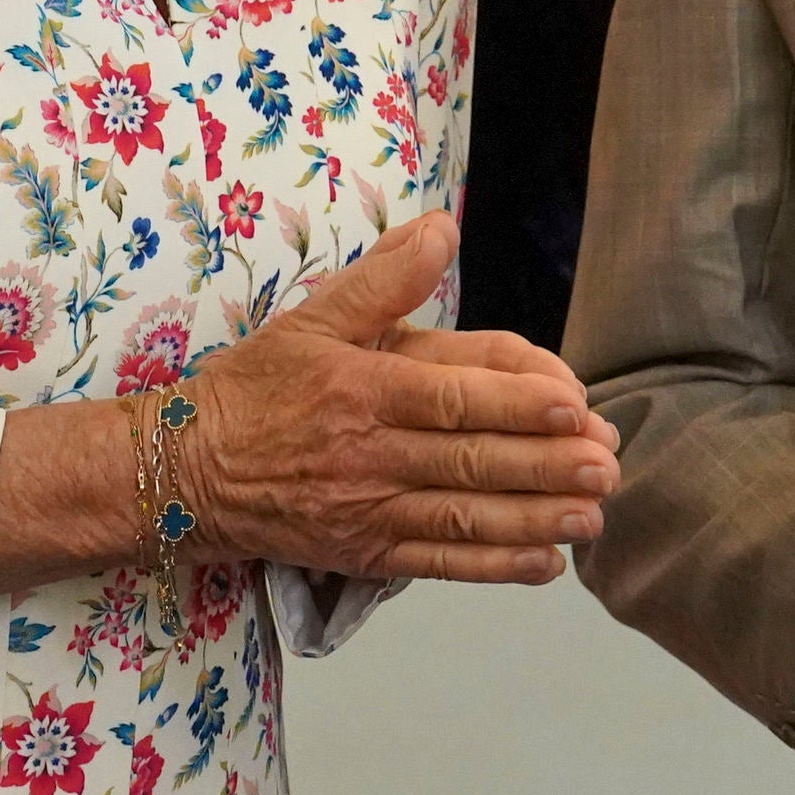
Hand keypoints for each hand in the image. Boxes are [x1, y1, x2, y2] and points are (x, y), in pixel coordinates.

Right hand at [178, 212, 621, 586]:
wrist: (186, 471)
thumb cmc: (257, 387)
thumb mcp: (312, 317)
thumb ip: (383, 279)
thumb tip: (442, 227)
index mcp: (362, 388)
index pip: (451, 397)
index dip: (516, 402)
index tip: (573, 403)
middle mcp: (368, 454)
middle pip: (470, 461)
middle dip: (546, 465)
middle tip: (607, 462)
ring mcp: (368, 510)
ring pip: (464, 517)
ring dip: (535, 519)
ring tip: (593, 515)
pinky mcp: (366, 553)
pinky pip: (440, 563)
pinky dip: (495, 566)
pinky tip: (546, 561)